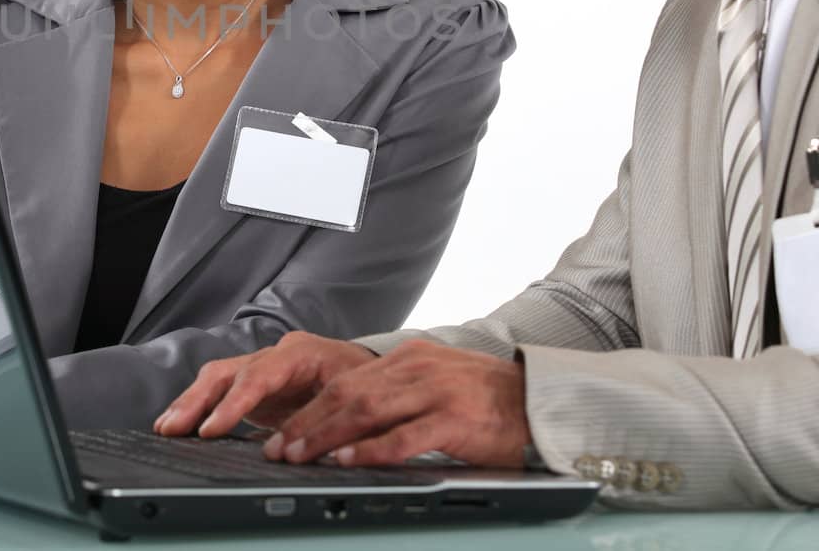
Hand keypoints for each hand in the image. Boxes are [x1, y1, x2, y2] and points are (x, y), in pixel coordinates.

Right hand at [153, 331, 375, 437]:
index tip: (212, 428)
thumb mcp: (358, 403)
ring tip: (165, 428)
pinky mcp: (256, 385)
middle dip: (198, 400)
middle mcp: (276, 355)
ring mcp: (263, 367)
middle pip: (229, 370)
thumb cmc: (369, 385)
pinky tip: (178, 425)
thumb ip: (329, 424)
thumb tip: (295, 452)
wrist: (374, 373)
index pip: (260, 374)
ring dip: (190, 403)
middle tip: (173, 427)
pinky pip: (220, 390)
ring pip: (218, 377)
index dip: (234, 403)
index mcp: (302, 353)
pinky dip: (198, 407)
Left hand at [260, 340, 529, 468]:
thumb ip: (396, 394)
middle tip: (279, 449)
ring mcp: (435, 391)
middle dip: (307, 423)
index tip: (283, 431)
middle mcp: (416, 368)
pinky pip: (403, 435)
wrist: (539, 401)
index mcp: (409, 357)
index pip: (346, 381)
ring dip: (326, 435)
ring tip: (300, 455)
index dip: (309, 408)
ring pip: (366, 410)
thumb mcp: (435, 383)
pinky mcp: (454, 418)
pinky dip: (370, 449)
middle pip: (347, 393)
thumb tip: (349, 419)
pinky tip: (347, 460)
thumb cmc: (487, 399)